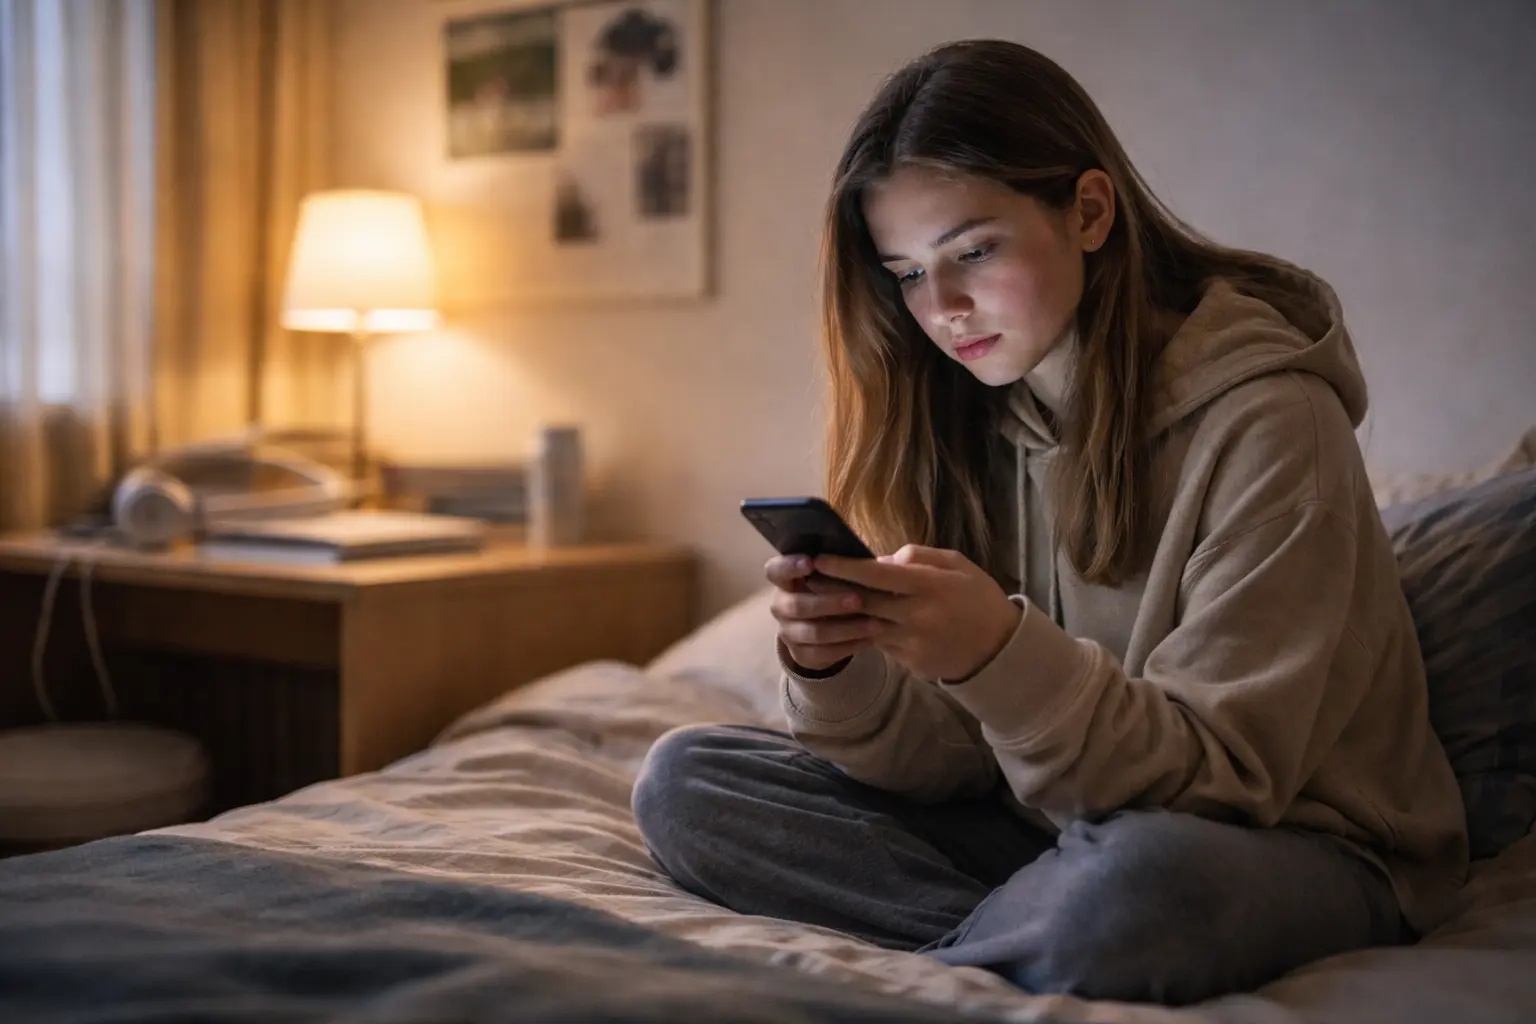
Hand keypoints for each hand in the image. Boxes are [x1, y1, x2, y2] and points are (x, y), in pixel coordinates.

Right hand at [765, 554, 884, 671]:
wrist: (821, 627)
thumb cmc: (830, 590)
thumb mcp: (830, 575)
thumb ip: (840, 566)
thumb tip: (877, 559)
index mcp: (784, 580)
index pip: (775, 570)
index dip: (790, 566)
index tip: (812, 562)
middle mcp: (780, 606)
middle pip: (798, 606)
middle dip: (829, 603)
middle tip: (858, 600)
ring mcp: (788, 632)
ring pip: (814, 633)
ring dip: (847, 629)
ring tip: (876, 624)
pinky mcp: (800, 654)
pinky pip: (823, 653)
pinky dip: (849, 646)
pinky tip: (870, 640)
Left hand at [811, 545, 1021, 680]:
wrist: (1001, 649)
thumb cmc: (978, 598)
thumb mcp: (957, 565)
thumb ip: (919, 557)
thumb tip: (882, 559)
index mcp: (929, 586)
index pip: (876, 575)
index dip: (843, 567)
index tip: (818, 559)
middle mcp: (917, 616)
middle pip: (863, 602)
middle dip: (831, 590)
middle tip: (806, 579)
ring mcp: (912, 643)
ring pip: (866, 626)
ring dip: (841, 615)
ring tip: (820, 601)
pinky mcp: (910, 663)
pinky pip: (880, 644)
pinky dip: (866, 632)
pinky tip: (852, 623)